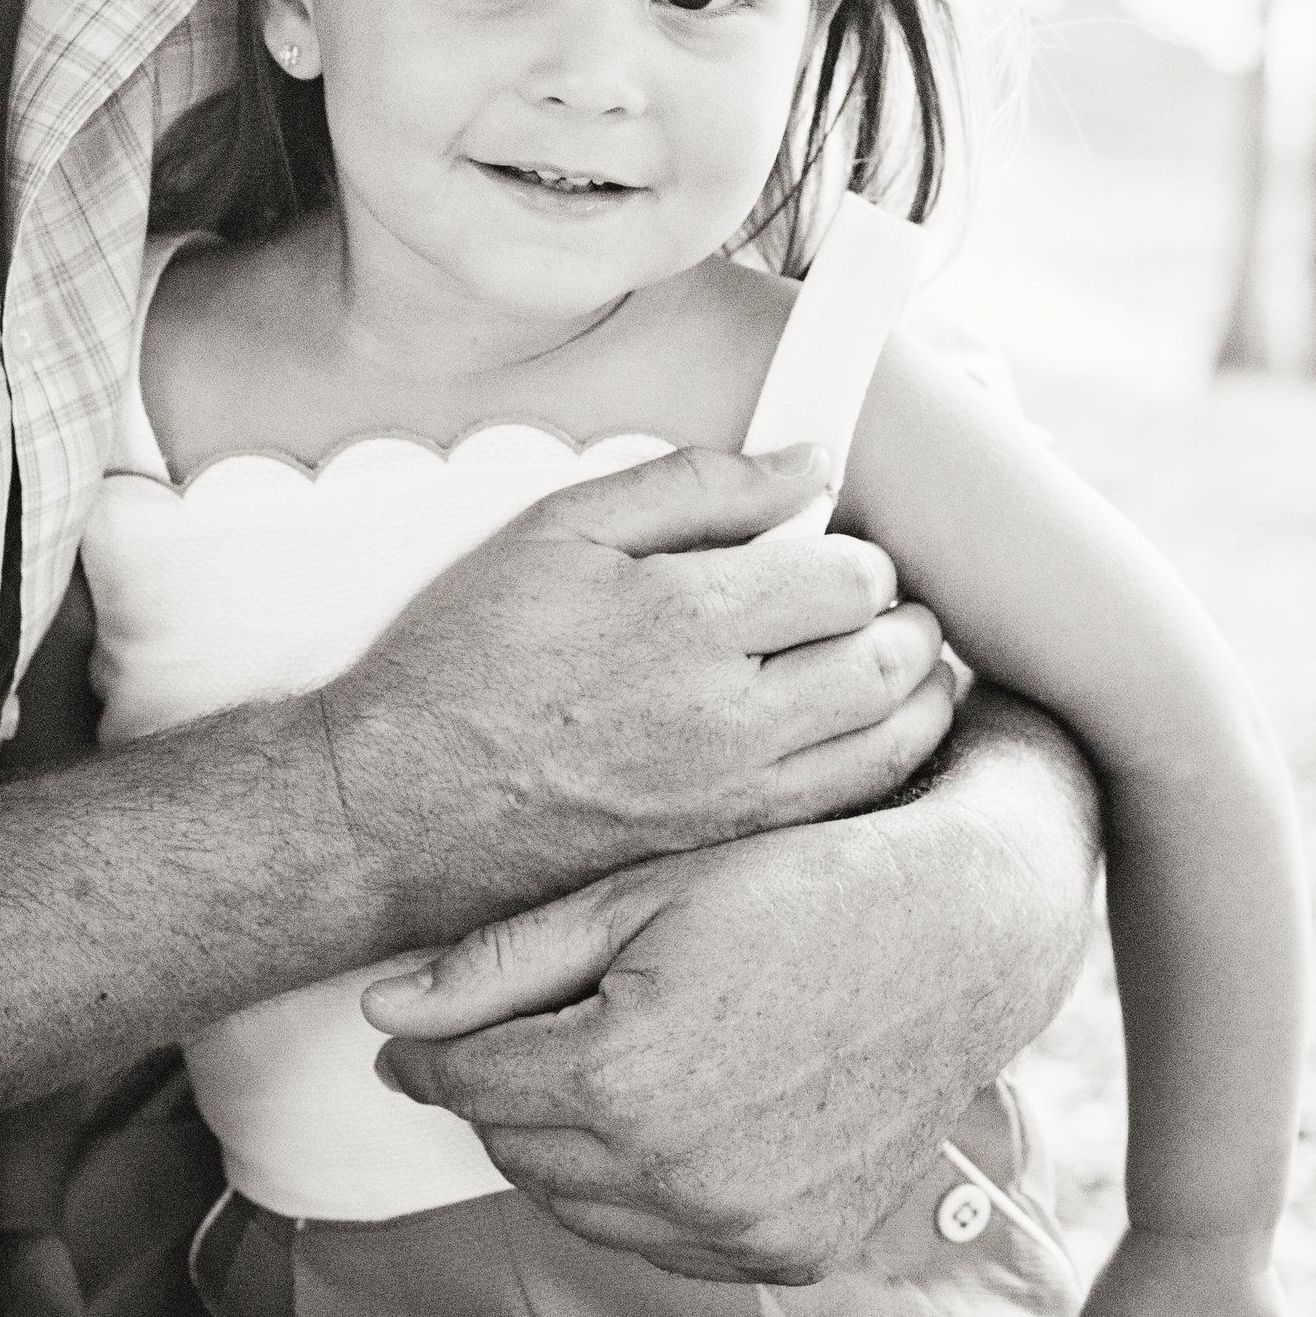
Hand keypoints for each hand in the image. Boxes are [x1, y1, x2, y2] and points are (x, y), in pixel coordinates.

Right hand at [319, 446, 955, 940]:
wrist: (397, 806)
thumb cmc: (466, 662)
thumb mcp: (559, 528)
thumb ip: (694, 484)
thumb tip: (804, 463)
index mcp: (690, 620)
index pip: (852, 577)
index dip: (862, 555)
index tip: (836, 552)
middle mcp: (729, 719)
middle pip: (889, 660)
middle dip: (906, 619)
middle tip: (884, 604)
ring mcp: (734, 799)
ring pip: (892, 743)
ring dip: (918, 691)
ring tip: (896, 660)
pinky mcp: (725, 854)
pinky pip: (849, 808)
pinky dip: (882, 763)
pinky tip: (860, 733)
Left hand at [363, 760, 1070, 1282]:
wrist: (963, 934)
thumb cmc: (798, 885)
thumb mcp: (639, 894)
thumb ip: (500, 965)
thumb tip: (382, 1014)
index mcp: (619, 1076)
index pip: (467, 1085)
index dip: (432, 1054)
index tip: (420, 1036)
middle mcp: (673, 1175)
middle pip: (516, 1152)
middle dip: (499, 1095)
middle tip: (511, 1041)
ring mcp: (738, 1228)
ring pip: (584, 1209)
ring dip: (566, 1151)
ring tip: (597, 1072)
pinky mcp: (791, 1252)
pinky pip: (669, 1243)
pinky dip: (646, 1195)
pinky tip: (672, 1122)